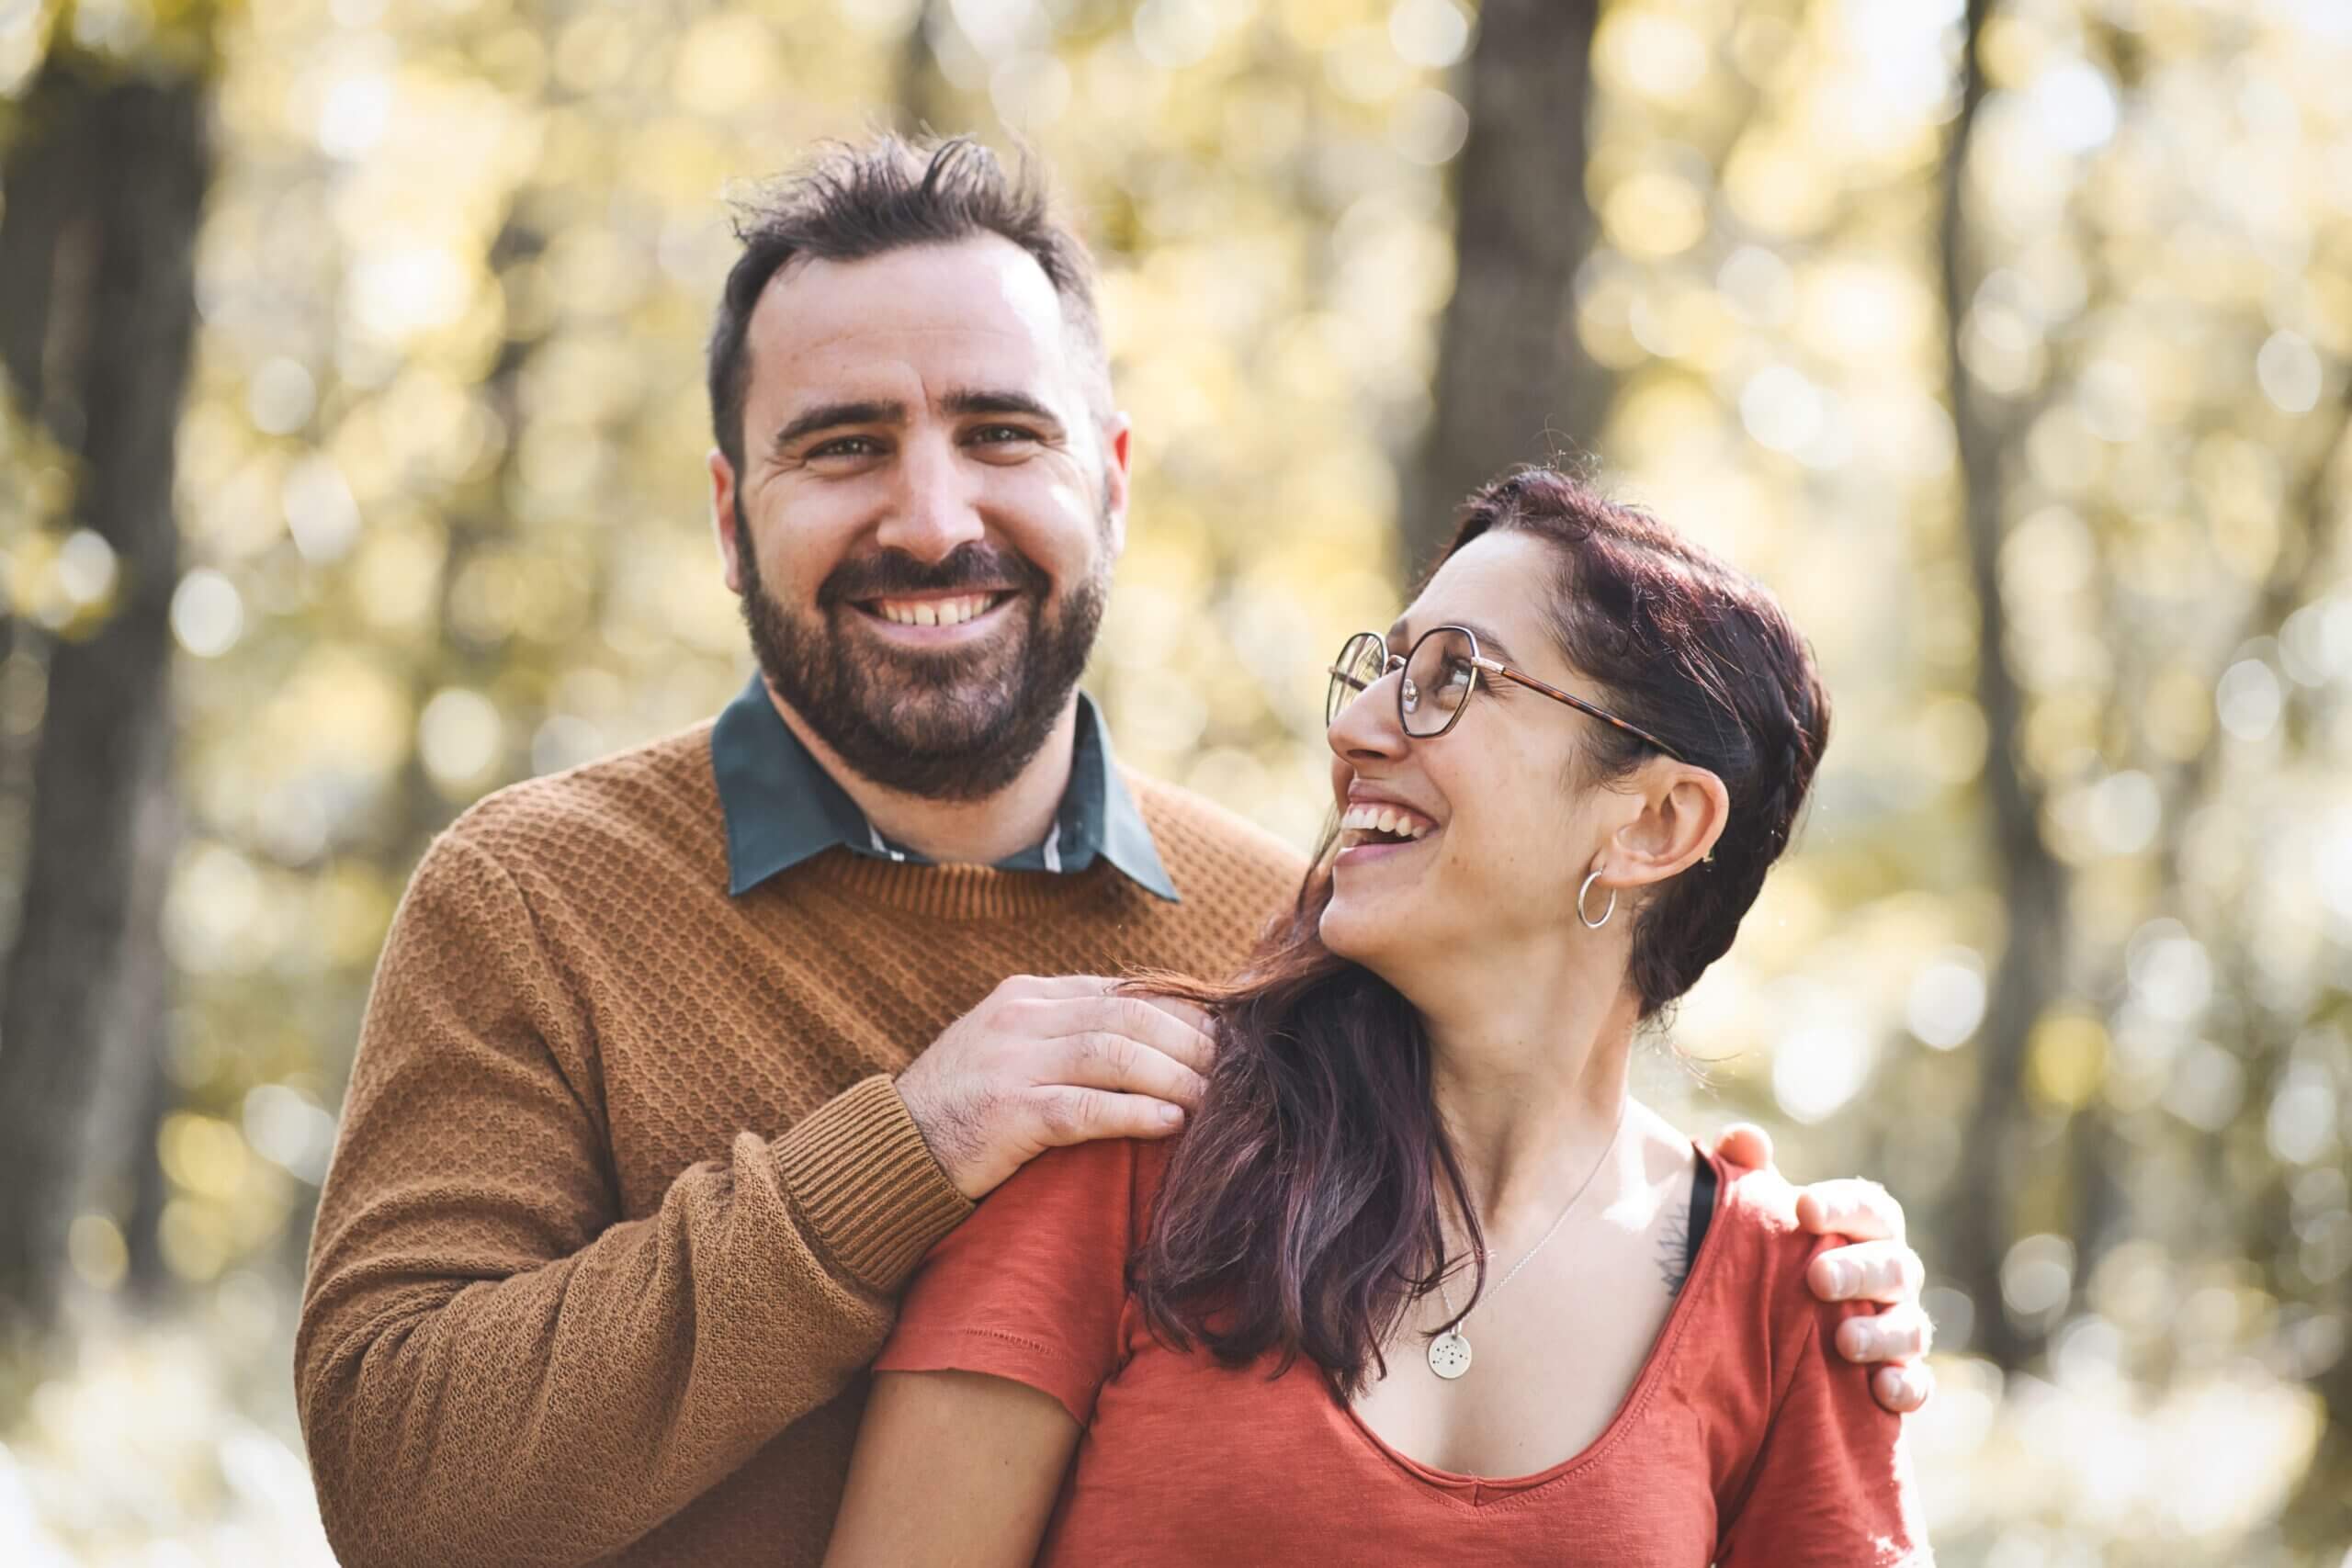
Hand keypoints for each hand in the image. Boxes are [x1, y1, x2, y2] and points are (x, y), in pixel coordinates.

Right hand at [897, 975, 1215, 1199]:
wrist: (891, 1148)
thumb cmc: (965, 1106)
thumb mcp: (1013, 1049)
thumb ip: (1070, 1035)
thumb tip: (1157, 1042)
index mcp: (1029, 997)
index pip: (1126, 993)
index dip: (1185, 1015)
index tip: (1228, 1041)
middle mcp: (1023, 1018)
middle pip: (1131, 1016)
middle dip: (1193, 1044)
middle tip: (1239, 1073)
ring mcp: (1012, 1062)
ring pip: (1116, 1054)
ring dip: (1177, 1078)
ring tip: (1215, 1102)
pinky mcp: (1006, 1112)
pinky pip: (1085, 1107)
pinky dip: (1135, 1113)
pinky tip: (1171, 1125)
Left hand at [1709, 1123, 1936, 1416]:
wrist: (1778, 1338)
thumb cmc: (1776, 1259)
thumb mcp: (1758, 1217)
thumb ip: (1749, 1174)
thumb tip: (1744, 1139)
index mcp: (1866, 1230)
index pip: (1870, 1208)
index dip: (1842, 1207)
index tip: (1802, 1209)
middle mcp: (1892, 1275)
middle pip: (1894, 1267)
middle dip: (1859, 1271)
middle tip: (1817, 1278)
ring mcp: (1901, 1327)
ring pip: (1910, 1327)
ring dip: (1881, 1333)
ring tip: (1843, 1341)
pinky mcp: (1901, 1378)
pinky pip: (1917, 1385)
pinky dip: (1905, 1387)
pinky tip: (1879, 1390)